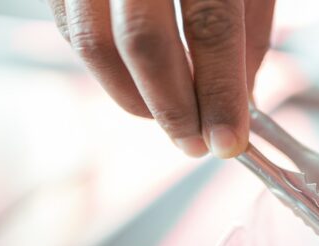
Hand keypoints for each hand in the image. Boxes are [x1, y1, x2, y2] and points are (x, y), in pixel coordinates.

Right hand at [47, 0, 274, 157]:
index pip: (211, 27)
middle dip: (173, 108)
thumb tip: (239, 99)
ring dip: (133, 99)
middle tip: (195, 145)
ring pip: (94, 43)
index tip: (229, 141)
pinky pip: (71, 29)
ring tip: (167, 122)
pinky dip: (104, 69)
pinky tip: (134, 85)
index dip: (221, 93)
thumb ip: (247, 29)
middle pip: (144, 41)